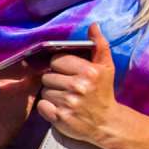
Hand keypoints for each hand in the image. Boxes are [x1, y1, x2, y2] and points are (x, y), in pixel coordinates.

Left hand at [36, 26, 119, 142]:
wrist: (107, 123)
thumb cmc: (103, 92)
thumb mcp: (106, 67)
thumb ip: (99, 45)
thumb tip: (93, 25)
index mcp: (89, 72)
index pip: (57, 61)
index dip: (60, 67)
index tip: (69, 74)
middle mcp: (79, 87)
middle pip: (47, 76)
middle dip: (55, 81)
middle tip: (68, 88)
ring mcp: (69, 103)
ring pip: (44, 91)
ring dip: (52, 95)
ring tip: (66, 99)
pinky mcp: (60, 117)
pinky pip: (41, 106)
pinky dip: (47, 108)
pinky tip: (59, 109)